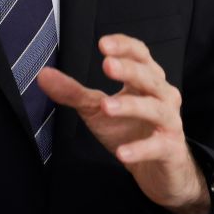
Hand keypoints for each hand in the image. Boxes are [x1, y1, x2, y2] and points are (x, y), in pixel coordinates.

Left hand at [36, 35, 209, 213]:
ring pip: (155, 109)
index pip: (140, 55)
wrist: (156, 170)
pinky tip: (123, 153)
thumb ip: (73, 92)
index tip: (103, 44)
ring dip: (131, 106)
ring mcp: (169, 122)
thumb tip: (43, 75)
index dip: (125, 47)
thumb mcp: (97, 110)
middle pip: (150, 77)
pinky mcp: (170, 149)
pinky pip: (157, 146)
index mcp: (146, 81)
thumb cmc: (130, 131)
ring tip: (106, 106)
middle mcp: (162, 96)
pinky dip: (140, 148)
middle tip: (107, 65)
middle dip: (129, 69)